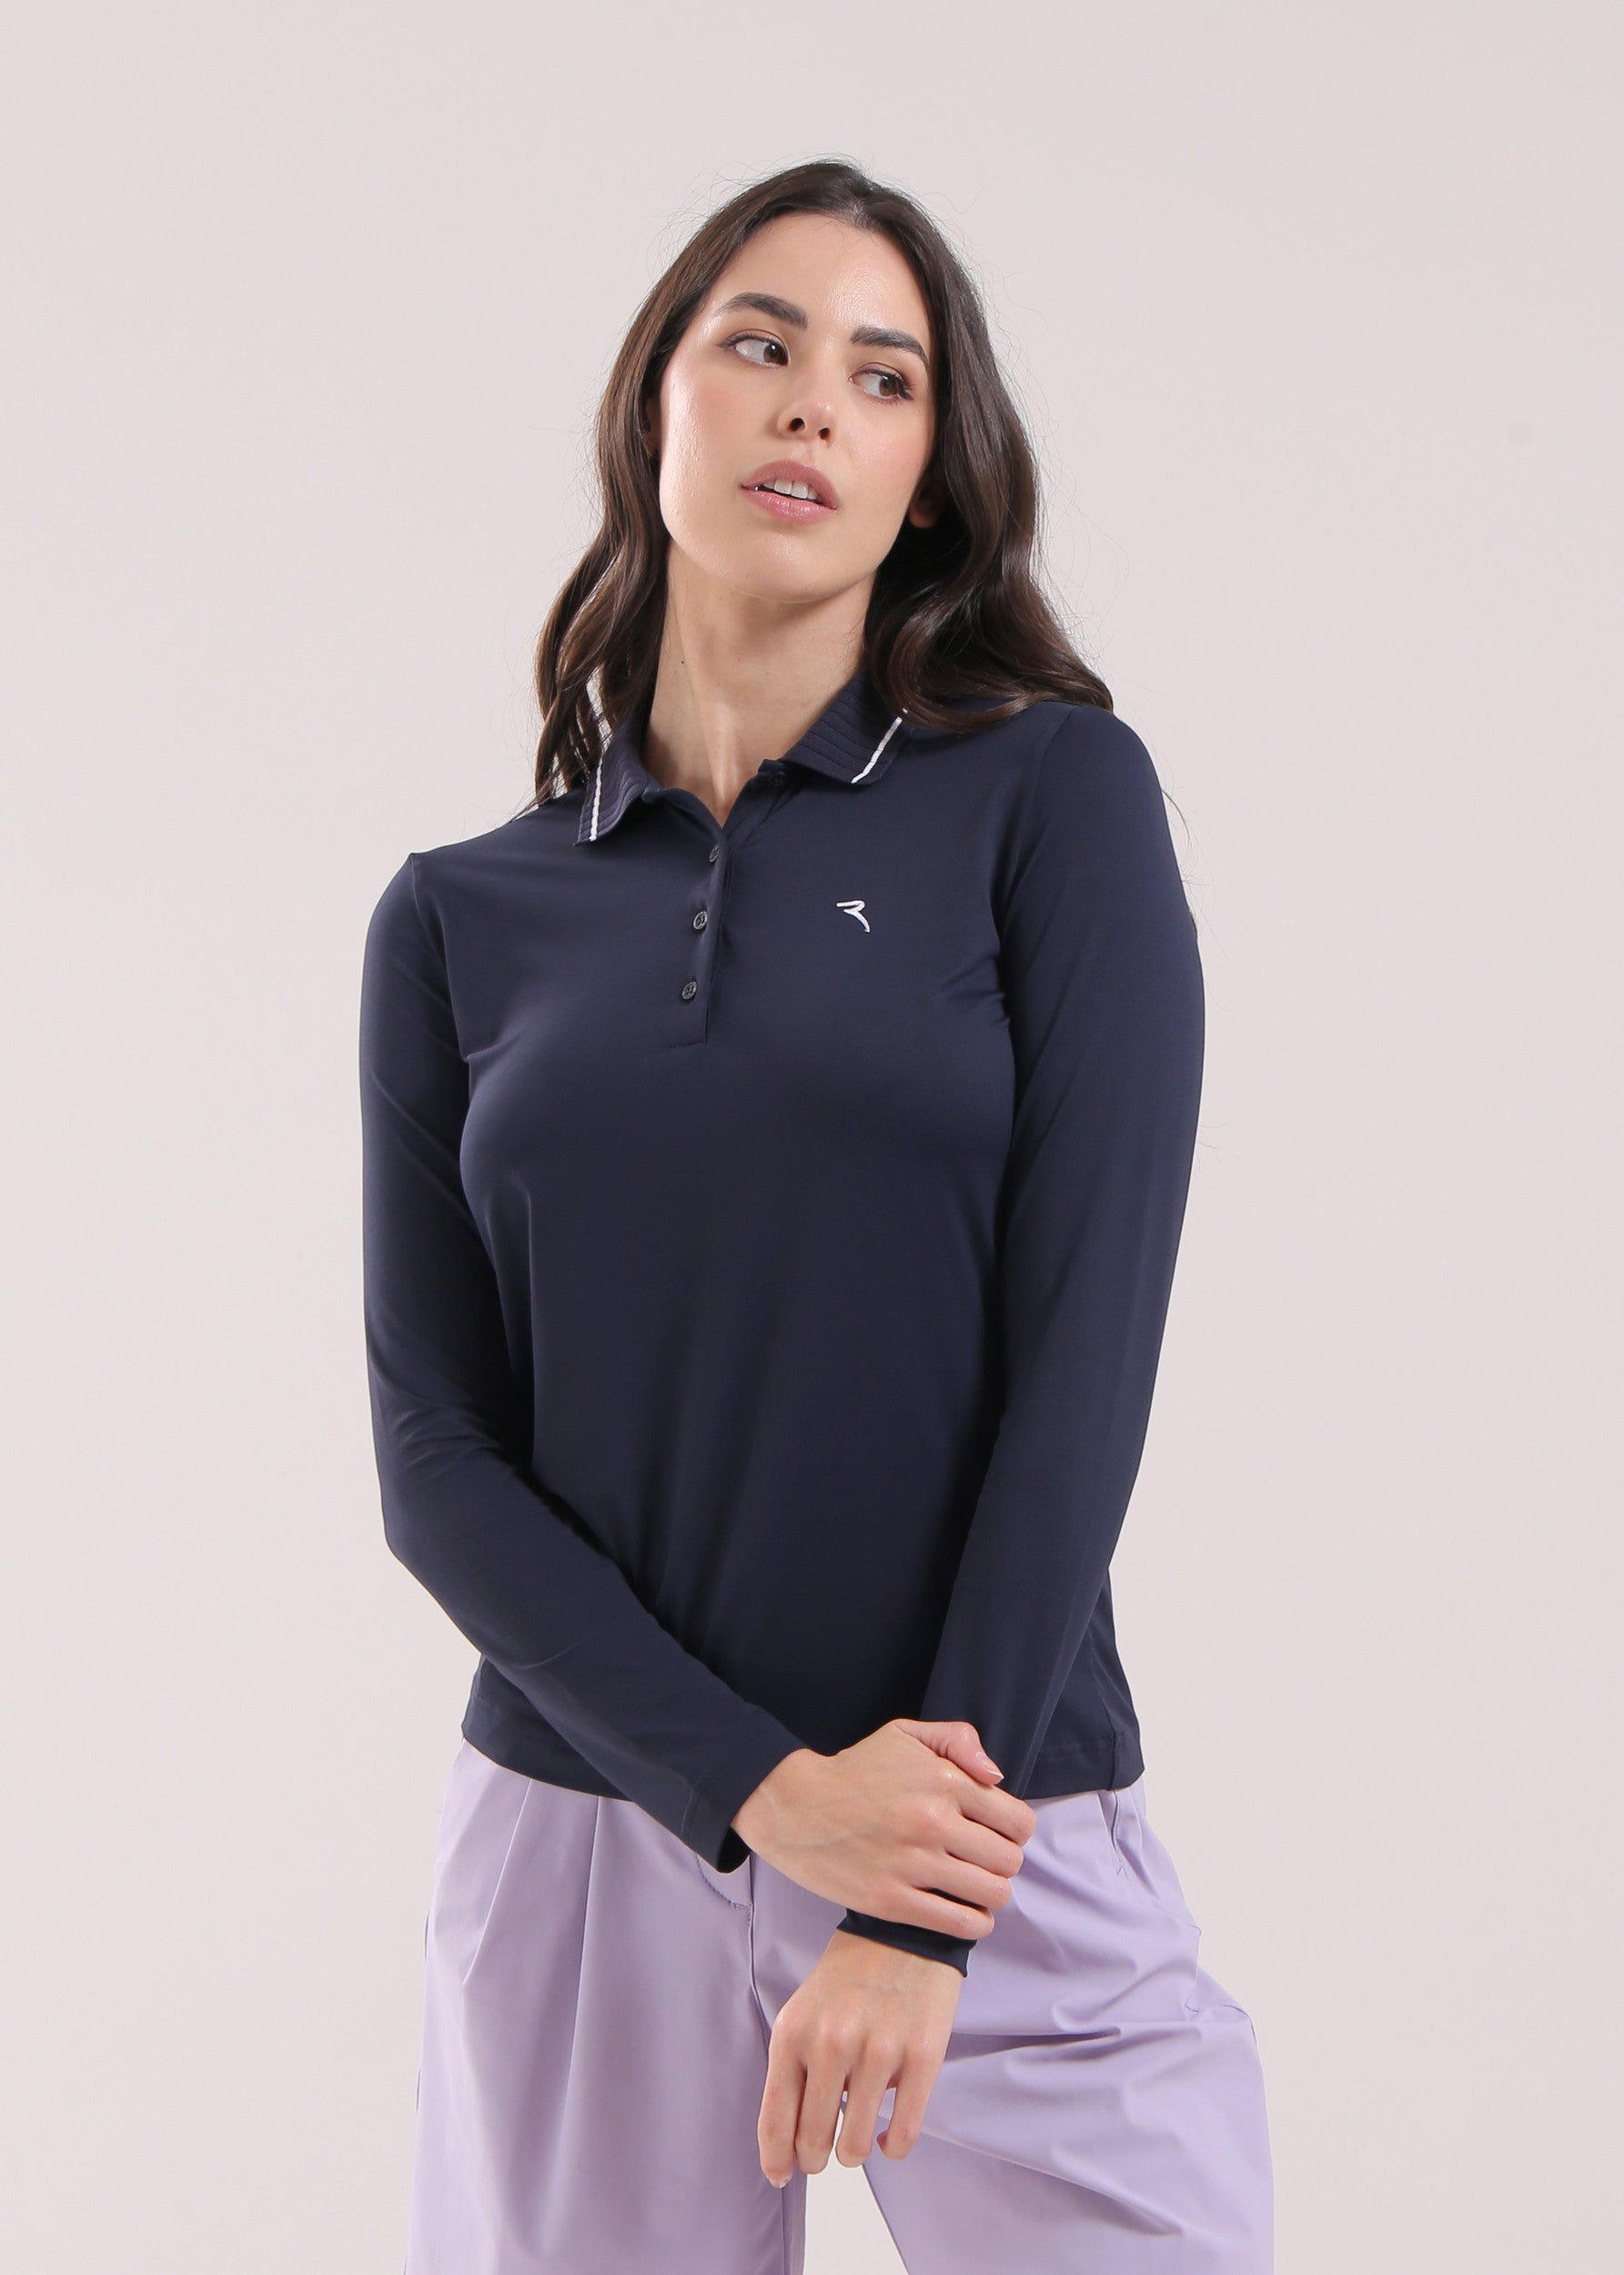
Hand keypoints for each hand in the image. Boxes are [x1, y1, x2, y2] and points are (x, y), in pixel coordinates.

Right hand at [733, 1718, 1037, 1942]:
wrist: (795, 1806)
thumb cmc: (855, 1770)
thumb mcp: (905, 1734)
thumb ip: (958, 1740)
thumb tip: (997, 1778)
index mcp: (944, 1780)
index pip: (1018, 1821)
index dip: (1014, 1831)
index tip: (998, 1835)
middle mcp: (934, 1821)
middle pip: (1009, 1861)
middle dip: (1002, 1863)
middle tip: (982, 1862)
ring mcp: (913, 1864)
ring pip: (992, 1895)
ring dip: (990, 1895)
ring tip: (973, 1888)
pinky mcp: (892, 1901)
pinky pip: (960, 1924)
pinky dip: (973, 1924)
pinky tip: (964, 1912)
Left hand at [757, 1926, 961, 2183]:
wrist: (905, 1932)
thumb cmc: (849, 1980)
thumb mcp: (803, 2014)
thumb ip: (790, 2072)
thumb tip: (784, 2150)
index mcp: (794, 2033)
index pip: (775, 2120)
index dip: (776, 2160)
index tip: (781, 2175)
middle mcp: (831, 2043)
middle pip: (813, 2140)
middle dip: (815, 2158)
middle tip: (823, 2153)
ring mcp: (878, 2050)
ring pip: (856, 2146)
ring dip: (853, 2153)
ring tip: (856, 2140)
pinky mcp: (923, 2057)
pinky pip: (902, 2135)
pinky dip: (892, 2148)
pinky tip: (887, 2137)